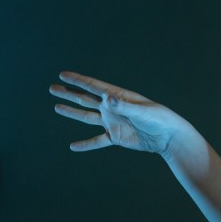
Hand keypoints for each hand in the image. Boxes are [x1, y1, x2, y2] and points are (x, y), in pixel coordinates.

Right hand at [49, 71, 185, 152]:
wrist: (168, 137)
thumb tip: (106, 98)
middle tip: (52, 88)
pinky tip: (73, 146)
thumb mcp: (142, 111)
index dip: (78, 81)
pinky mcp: (116, 137)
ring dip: (72, 112)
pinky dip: (85, 144)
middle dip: (69, 93)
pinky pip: (97, 141)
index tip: (62, 75)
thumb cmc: (159, 119)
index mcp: (118, 97)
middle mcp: (113, 108)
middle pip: (86, 99)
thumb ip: (123, 106)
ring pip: (87, 117)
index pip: (94, 87)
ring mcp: (113, 122)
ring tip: (57, 107)